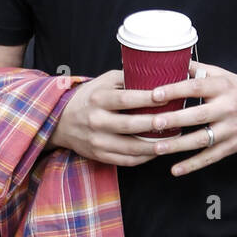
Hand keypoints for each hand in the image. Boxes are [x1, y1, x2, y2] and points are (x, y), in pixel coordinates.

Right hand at [48, 70, 163, 166]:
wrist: (61, 121)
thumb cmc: (89, 97)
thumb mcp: (103, 81)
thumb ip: (127, 78)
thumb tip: (157, 75)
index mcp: (98, 99)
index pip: (126, 98)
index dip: (148, 98)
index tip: (167, 96)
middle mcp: (96, 120)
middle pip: (130, 125)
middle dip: (155, 124)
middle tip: (176, 121)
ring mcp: (97, 140)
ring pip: (131, 148)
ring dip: (155, 146)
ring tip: (174, 140)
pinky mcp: (100, 155)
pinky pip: (126, 161)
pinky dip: (145, 157)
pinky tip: (158, 151)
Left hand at [143, 61, 236, 176]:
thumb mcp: (223, 75)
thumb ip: (198, 69)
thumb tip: (170, 59)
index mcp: (223, 87)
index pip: (196, 87)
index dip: (175, 90)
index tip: (154, 94)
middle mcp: (228, 108)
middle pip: (198, 115)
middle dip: (174, 119)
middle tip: (153, 122)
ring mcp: (231, 129)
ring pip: (202, 139)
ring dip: (178, 145)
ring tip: (156, 148)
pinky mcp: (233, 146)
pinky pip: (210, 157)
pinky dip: (193, 165)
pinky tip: (175, 170)